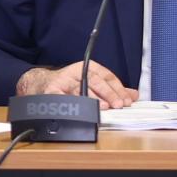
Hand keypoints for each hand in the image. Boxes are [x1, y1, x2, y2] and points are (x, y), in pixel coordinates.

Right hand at [17, 60, 135, 109]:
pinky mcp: (52, 90)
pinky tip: (79, 108)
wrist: (42, 84)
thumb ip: (113, 89)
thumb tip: (134, 95)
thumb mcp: (93, 82)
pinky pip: (62, 97)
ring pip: (80, 88)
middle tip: (117, 104)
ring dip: (92, 98)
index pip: (107, 76)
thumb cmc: (71, 84)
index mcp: (88, 67)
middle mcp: (76, 71)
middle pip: (95, 80)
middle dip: (108, 93)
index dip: (118, 88)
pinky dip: (70, 102)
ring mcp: (63, 80)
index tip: (127, 100)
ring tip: (103, 107)